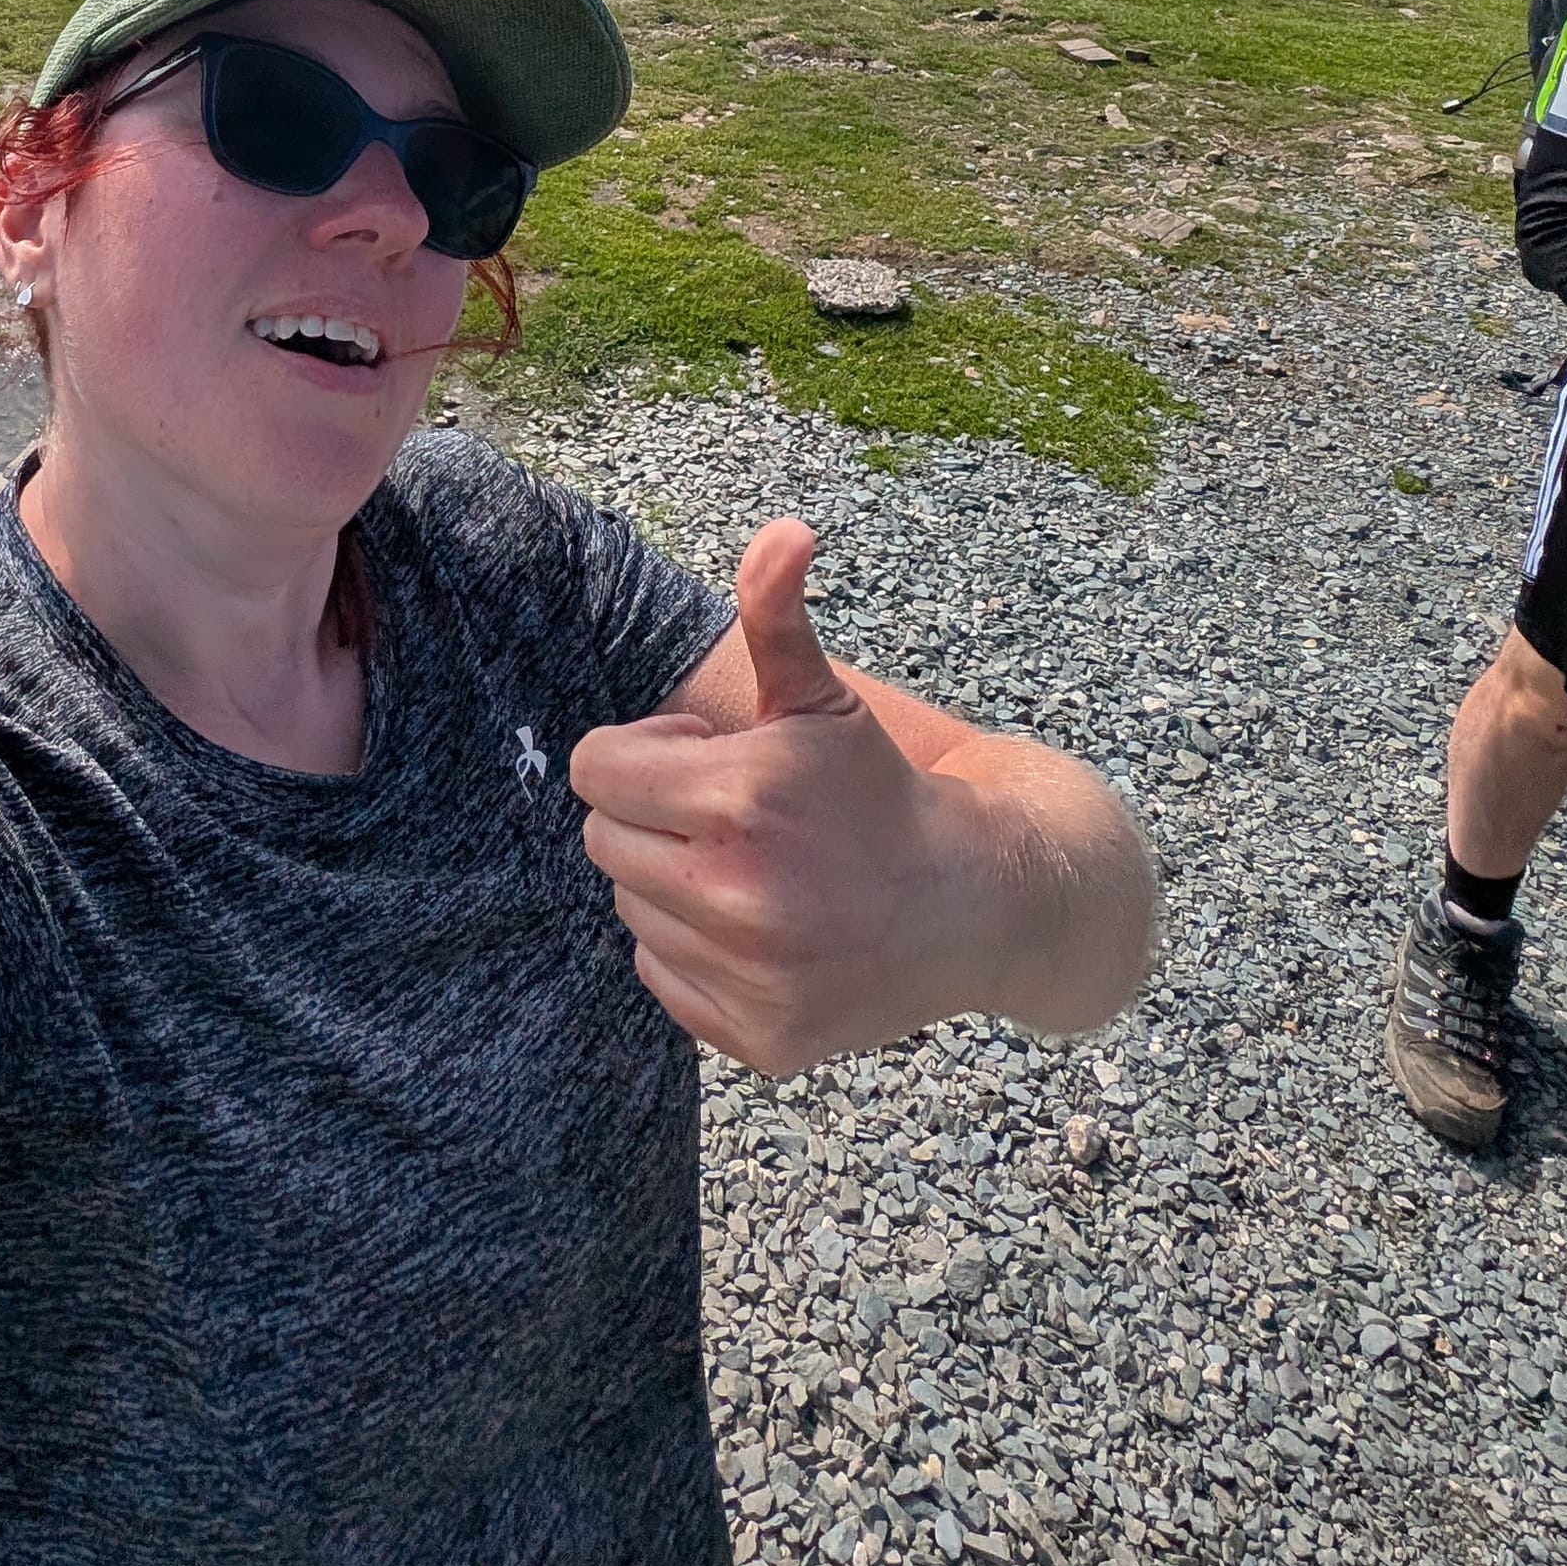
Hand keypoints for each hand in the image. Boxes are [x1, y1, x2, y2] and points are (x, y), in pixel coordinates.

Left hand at [570, 520, 989, 1074]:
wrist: (972, 904)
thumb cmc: (877, 790)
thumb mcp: (825, 698)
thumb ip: (778, 614)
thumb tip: (784, 528)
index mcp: (738, 797)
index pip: (594, 769)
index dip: (643, 754)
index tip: (701, 758)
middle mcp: (736, 893)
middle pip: (602, 840)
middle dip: (652, 817)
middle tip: (727, 815)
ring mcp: (749, 974)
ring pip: (630, 908)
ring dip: (671, 884)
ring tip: (751, 869)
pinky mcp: (758, 1037)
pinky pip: (661, 978)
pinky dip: (695, 953)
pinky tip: (761, 929)